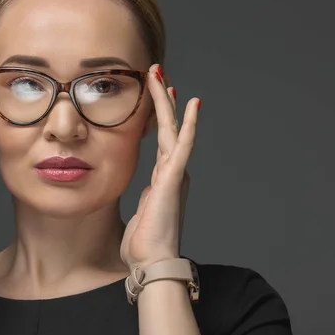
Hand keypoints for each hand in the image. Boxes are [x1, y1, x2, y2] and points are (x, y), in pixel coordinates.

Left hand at [120, 64, 199, 269]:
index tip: (158, 96)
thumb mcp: (142, 212)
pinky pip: (183, 145)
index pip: (162, 139)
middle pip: (167, 127)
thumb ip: (146, 198)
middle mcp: (171, 171)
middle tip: (156, 72)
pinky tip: (192, 103)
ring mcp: (174, 172)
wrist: (151, 262)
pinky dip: (188, 124)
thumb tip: (147, 192)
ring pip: (171, 128)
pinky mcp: (173, 178)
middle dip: (162, 99)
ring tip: (160, 74)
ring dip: (165, 100)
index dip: (160, 116)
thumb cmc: (145, 243)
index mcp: (163, 178)